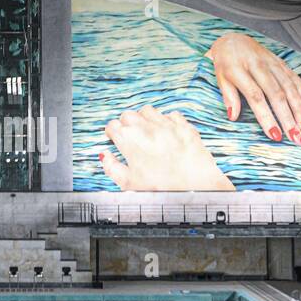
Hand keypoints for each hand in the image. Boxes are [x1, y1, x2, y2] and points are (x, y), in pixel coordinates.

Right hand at [99, 105, 233, 191]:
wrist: (196, 189)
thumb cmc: (163, 189)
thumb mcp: (129, 184)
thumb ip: (112, 168)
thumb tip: (104, 156)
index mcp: (130, 140)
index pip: (112, 126)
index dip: (112, 133)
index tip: (114, 138)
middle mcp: (147, 128)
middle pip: (128, 115)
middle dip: (125, 123)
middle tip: (130, 137)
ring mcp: (166, 125)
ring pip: (148, 111)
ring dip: (144, 119)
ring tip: (147, 132)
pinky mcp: (184, 127)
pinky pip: (171, 115)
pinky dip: (166, 121)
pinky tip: (166, 133)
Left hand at [206, 34, 300, 144]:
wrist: (233, 40)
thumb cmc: (224, 63)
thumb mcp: (219, 78)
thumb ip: (228, 97)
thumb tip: (233, 117)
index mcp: (239, 70)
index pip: (256, 96)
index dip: (266, 117)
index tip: (275, 135)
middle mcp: (258, 65)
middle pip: (277, 94)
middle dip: (288, 118)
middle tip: (296, 138)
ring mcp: (272, 63)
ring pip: (290, 87)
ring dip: (299, 109)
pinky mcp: (281, 63)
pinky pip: (295, 79)